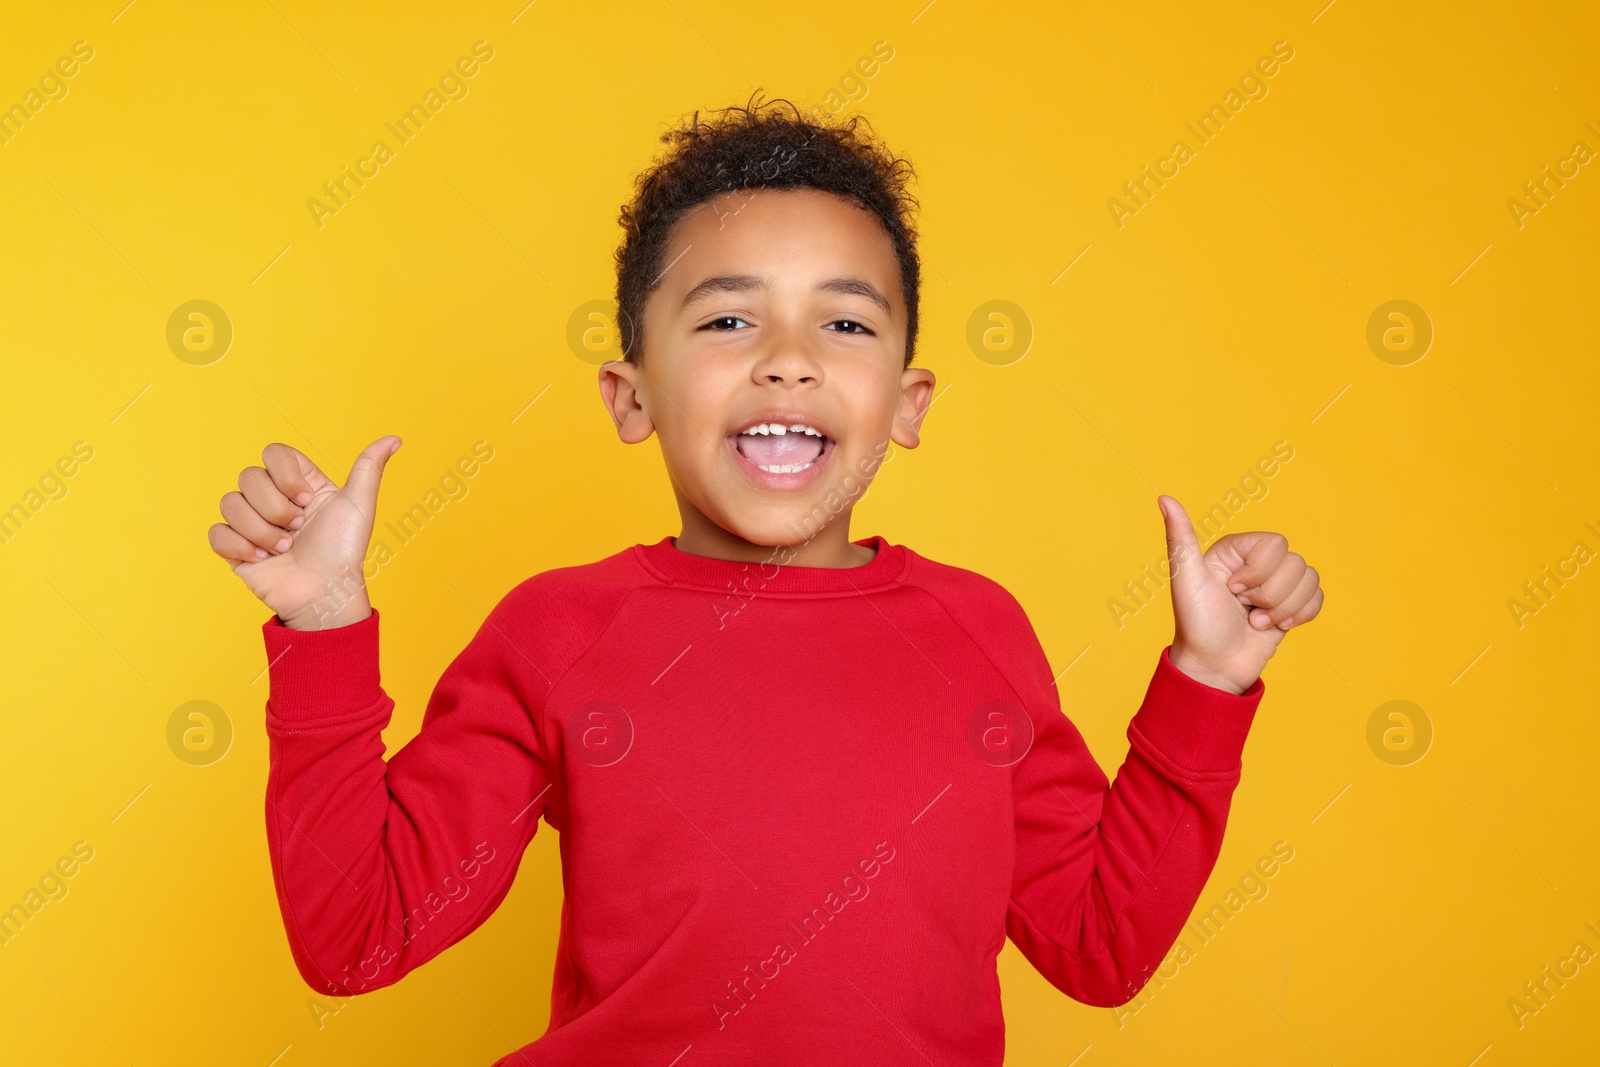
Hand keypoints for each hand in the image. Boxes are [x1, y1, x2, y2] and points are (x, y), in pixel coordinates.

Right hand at [207, 437, 401, 629]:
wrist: (325, 593)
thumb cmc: (344, 550)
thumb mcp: (359, 505)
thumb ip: (369, 467)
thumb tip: (394, 439)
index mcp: (298, 483)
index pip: (273, 453)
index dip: (285, 474)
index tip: (306, 499)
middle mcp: (272, 498)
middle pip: (249, 476)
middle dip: (276, 507)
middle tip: (297, 529)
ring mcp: (251, 522)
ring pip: (230, 502)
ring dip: (262, 530)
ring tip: (285, 549)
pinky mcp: (234, 547)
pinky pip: (216, 532)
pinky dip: (239, 546)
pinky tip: (263, 559)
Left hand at [1158, 494, 1323, 693]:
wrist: (1213, 667)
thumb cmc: (1196, 624)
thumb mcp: (1185, 579)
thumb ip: (1180, 538)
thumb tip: (1164, 498)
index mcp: (1236, 550)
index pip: (1275, 543)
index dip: (1258, 572)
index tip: (1231, 590)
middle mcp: (1258, 562)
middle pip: (1294, 563)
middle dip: (1269, 594)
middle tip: (1241, 608)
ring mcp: (1276, 584)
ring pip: (1309, 579)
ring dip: (1281, 609)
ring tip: (1254, 621)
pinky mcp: (1291, 605)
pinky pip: (1318, 597)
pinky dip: (1300, 615)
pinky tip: (1274, 626)